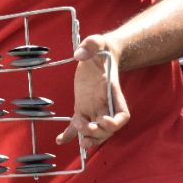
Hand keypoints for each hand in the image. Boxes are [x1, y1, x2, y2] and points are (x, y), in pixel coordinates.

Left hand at [56, 34, 129, 148]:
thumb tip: (79, 54)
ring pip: (94, 131)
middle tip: (85, 125)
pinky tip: (60, 140)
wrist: (98, 54)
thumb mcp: (97, 42)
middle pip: (107, 129)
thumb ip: (91, 45)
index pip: (122, 115)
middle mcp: (105, 104)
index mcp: (112, 92)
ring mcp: (94, 108)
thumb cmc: (101, 49)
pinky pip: (77, 126)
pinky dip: (69, 135)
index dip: (115, 122)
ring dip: (87, 137)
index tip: (103, 119)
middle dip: (97, 132)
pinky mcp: (82, 108)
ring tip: (79, 139)